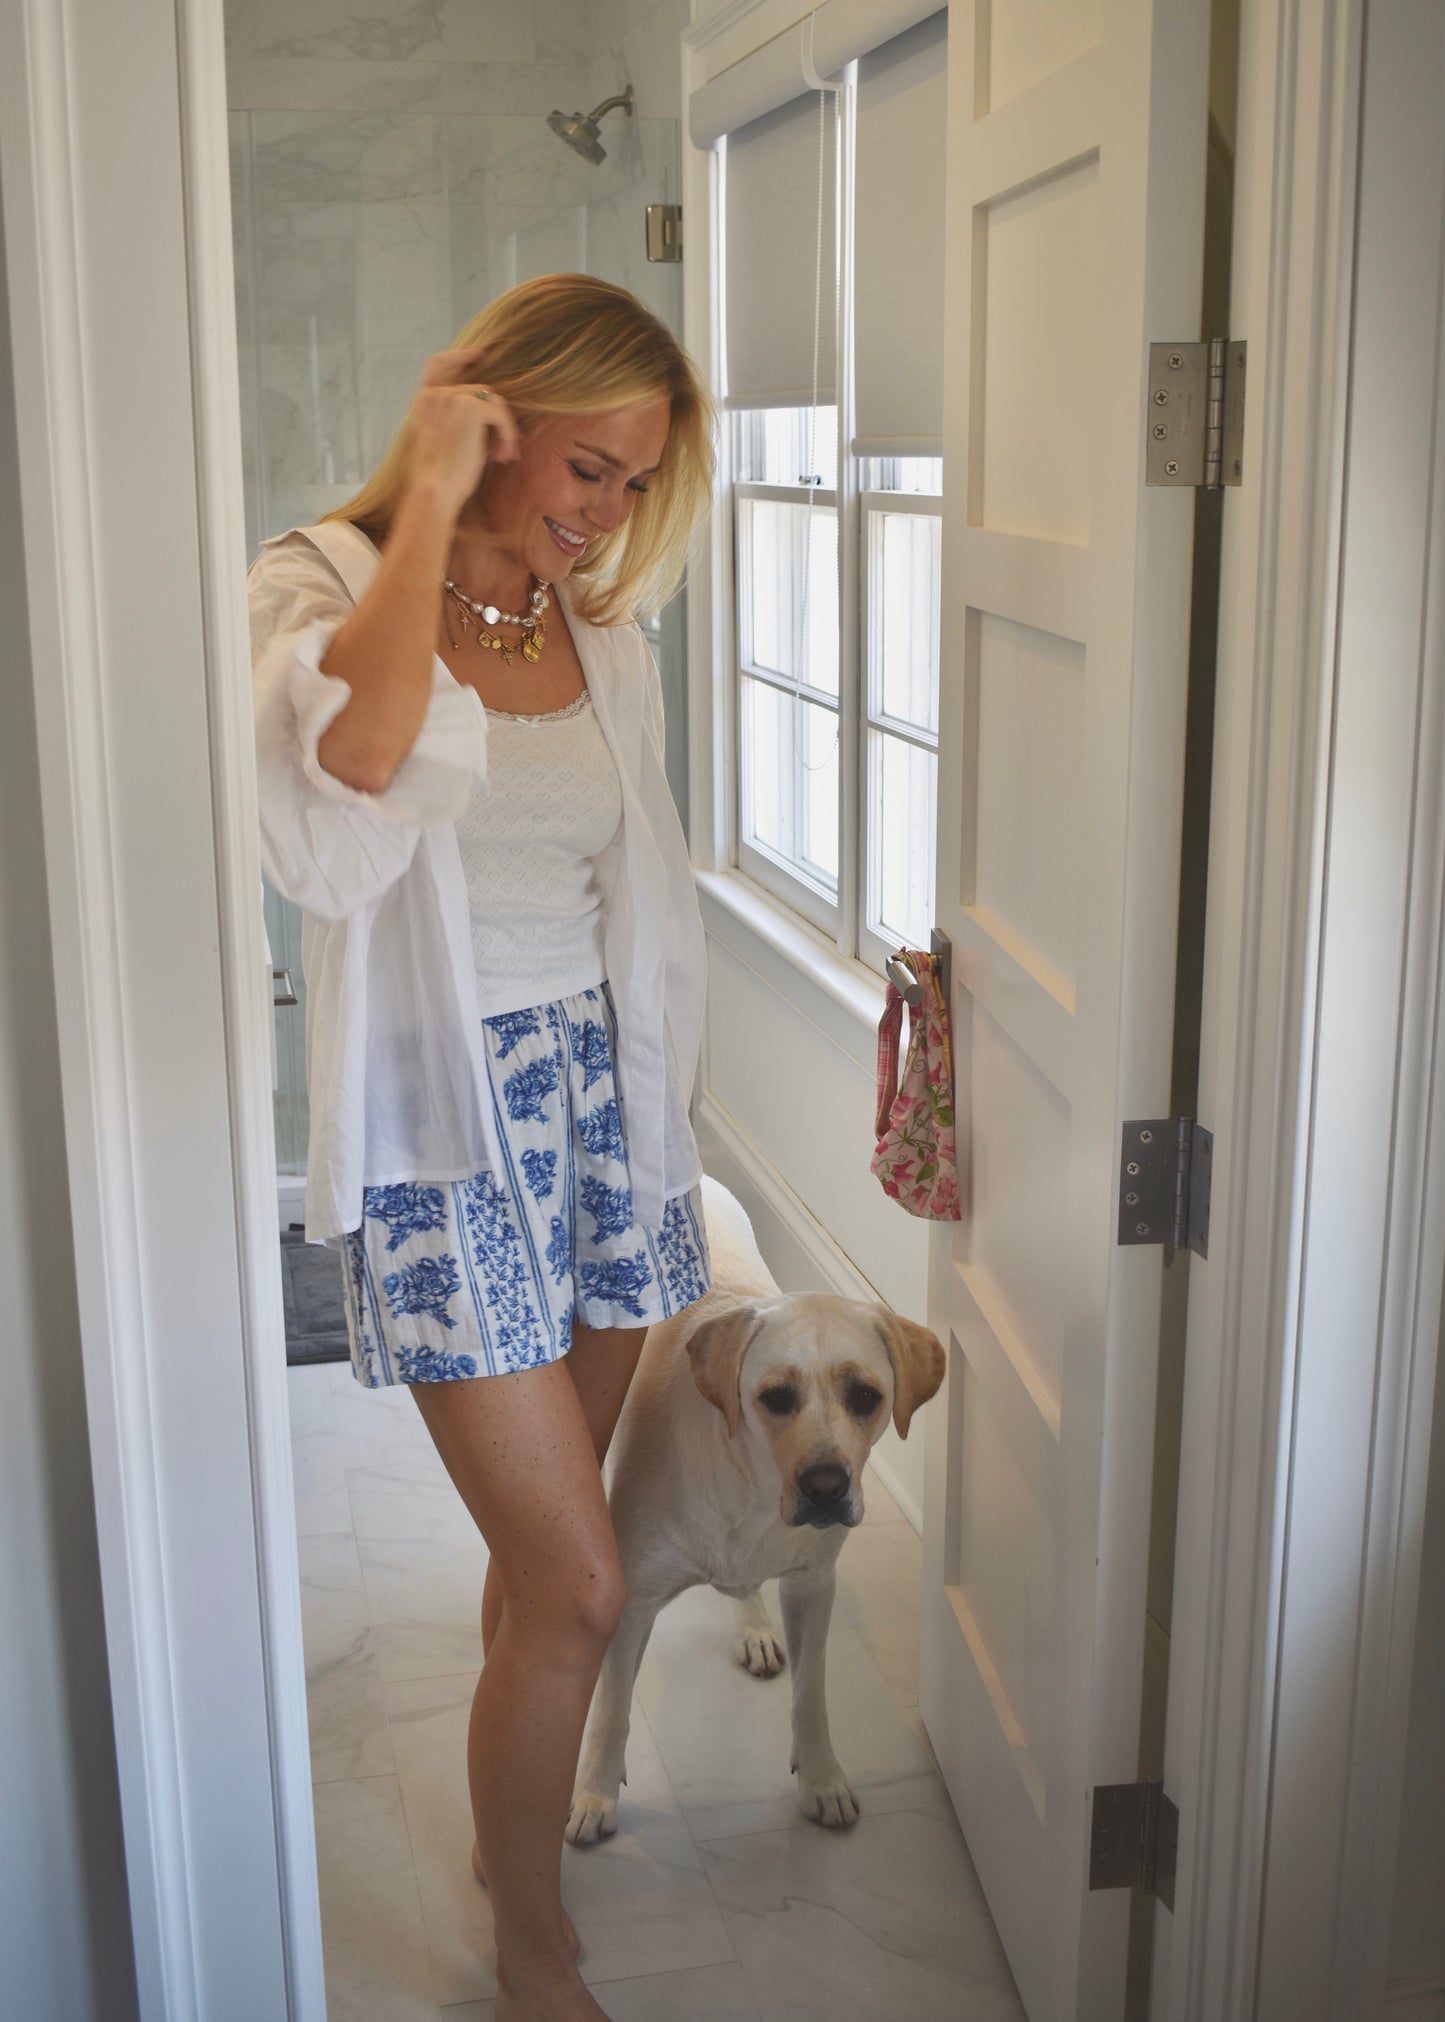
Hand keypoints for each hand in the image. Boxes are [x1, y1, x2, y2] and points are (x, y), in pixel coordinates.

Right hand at [401, 349, 520, 520]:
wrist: (434, 490)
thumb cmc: (440, 478)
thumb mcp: (446, 443)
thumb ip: (459, 421)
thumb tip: (495, 416)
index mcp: (424, 402)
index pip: (437, 364)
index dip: (459, 356)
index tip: (480, 353)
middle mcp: (435, 395)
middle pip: (479, 391)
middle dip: (495, 420)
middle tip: (502, 452)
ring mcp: (451, 397)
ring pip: (493, 402)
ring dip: (504, 429)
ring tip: (503, 456)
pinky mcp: (470, 407)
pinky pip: (501, 414)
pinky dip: (507, 434)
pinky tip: (503, 455)